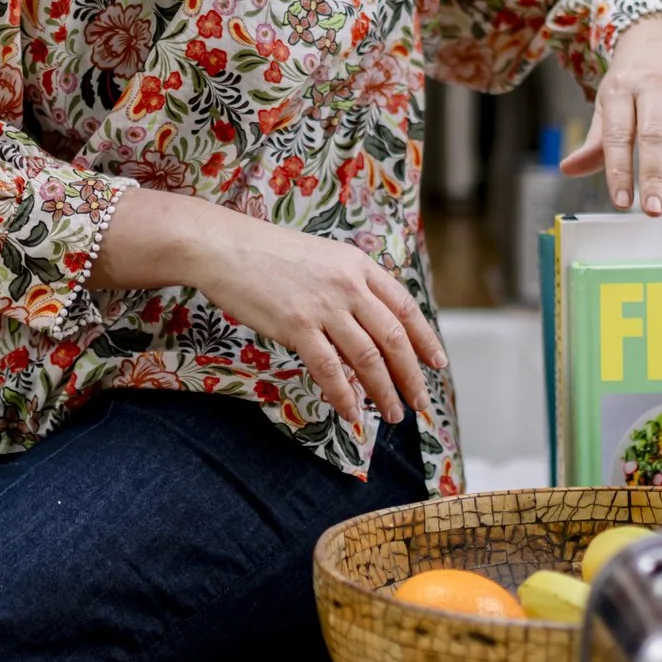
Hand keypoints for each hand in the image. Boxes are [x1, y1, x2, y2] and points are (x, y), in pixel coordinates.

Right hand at [91, 189, 445, 429]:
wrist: (224, 246)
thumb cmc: (267, 253)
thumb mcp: (321, 259)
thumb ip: (347, 287)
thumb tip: (367, 327)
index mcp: (358, 264)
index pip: (405, 307)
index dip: (425, 339)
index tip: (437, 363)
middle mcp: (349, 284)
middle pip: (394, 338)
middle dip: (412, 376)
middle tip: (420, 403)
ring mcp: (324, 305)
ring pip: (368, 359)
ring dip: (385, 392)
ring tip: (393, 414)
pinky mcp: (298, 325)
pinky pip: (330, 370)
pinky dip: (345, 396)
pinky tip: (352, 413)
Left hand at [559, 13, 661, 214]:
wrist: (659, 29)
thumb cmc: (631, 74)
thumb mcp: (608, 100)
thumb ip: (596, 140)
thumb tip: (570, 169)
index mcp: (620, 90)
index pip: (618, 135)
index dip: (619, 170)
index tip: (622, 201)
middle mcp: (652, 88)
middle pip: (653, 137)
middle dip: (653, 175)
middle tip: (654, 209)